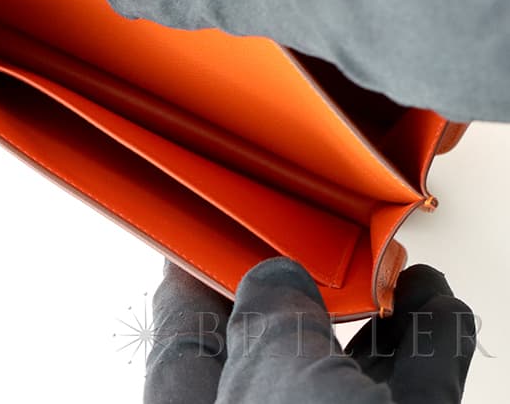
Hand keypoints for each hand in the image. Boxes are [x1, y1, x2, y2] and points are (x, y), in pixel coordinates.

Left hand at [144, 258, 475, 403]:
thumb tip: (275, 277)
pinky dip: (429, 346)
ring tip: (394, 270)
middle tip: (316, 241)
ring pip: (352, 371)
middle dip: (305, 291)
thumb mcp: (276, 385)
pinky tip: (437, 305)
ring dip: (380, 316)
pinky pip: (413, 393)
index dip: (198, 277)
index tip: (212, 235)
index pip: (186, 334)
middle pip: (276, 346)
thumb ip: (267, 318)